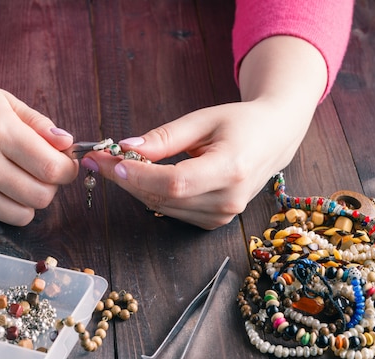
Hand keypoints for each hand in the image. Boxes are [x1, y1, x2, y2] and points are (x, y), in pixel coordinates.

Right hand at [0, 40, 77, 225]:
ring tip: (21, 180)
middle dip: (51, 187)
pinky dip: (4, 204)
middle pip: (41, 197)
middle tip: (43, 173)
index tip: (66, 165)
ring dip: (29, 201)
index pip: (51, 169)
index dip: (67, 171)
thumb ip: (40, 124)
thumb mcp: (6, 102)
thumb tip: (68, 144)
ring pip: (22, 215)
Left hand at [82, 100, 305, 228]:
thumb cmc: (241, 123)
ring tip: (116, 164)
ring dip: (134, 188)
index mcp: (232, 169)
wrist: (274, 139)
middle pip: (163, 198)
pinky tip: (143, 177)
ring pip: (162, 207)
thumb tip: (126, 149)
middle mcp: (229, 199)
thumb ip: (165, 137)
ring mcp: (223, 216)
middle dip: (126, 179)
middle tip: (100, 159)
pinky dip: (152, 194)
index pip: (175, 183)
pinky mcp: (215, 222)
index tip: (112, 161)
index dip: (140, 176)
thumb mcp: (203, 119)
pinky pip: (172, 211)